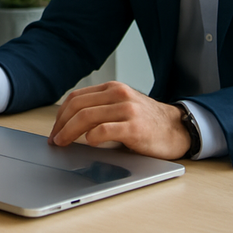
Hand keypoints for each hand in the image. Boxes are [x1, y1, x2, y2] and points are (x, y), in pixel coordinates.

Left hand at [48, 81, 190, 159]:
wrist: (178, 129)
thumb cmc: (147, 122)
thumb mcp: (121, 107)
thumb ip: (100, 110)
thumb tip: (68, 125)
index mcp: (111, 88)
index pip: (76, 98)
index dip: (60, 115)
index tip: (55, 129)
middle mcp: (118, 94)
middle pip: (78, 106)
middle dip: (61, 124)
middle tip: (55, 140)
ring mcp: (127, 109)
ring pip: (87, 116)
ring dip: (70, 132)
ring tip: (64, 143)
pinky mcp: (135, 127)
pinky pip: (105, 129)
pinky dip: (92, 136)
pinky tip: (89, 142)